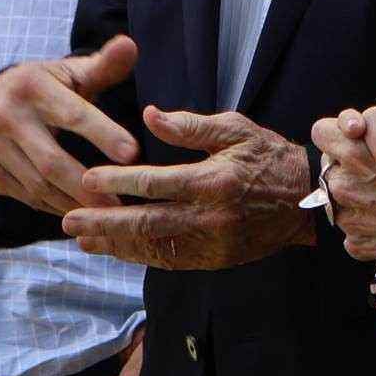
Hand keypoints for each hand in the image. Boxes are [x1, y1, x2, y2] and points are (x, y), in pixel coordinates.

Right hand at [0, 38, 143, 213]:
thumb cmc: (48, 86)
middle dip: (87, 186)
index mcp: (32, 87)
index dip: (103, 134)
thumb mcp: (73, 72)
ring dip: (73, 204)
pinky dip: (55, 207)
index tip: (132, 154)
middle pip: (51, 161)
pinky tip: (80, 212)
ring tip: (105, 214)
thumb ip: (104, 64)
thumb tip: (130, 45)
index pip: (73, 114)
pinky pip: (26, 196)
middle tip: (121, 204)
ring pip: (38, 185)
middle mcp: (6, 116)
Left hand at [58, 109, 317, 268]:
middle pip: (146, 223)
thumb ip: (191, 126)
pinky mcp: (215, 258)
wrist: (306, 199)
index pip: (155, 183)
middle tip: (69, 221)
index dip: (118, 182)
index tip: (88, 179)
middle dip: (104, 223)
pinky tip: (118, 250)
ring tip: (83, 239)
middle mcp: (210, 217)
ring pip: (154, 247)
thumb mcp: (235, 129)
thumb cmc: (268, 156)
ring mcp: (213, 243)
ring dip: (115, 244)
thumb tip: (151, 116)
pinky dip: (140, 256)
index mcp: (213, 181)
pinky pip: (171, 259)